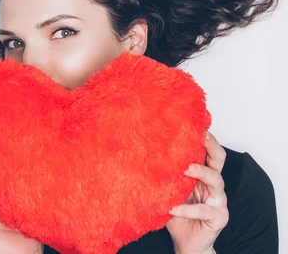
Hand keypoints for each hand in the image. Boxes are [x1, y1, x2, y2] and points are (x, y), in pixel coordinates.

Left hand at [165, 131, 228, 253]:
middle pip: (219, 159)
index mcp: (203, 174)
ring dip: (199, 172)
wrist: (186, 244)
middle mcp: (214, 184)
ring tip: (184, 169)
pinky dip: (187, 208)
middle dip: (211, 145)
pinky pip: (204, 210)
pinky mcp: (219, 217)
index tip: (196, 124)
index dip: (206, 137)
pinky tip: (172, 208)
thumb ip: (166, 175)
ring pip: (216, 180)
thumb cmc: (178, 214)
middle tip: (200, 136)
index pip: (209, 151)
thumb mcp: (170, 190)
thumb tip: (144, 153)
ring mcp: (219, 200)